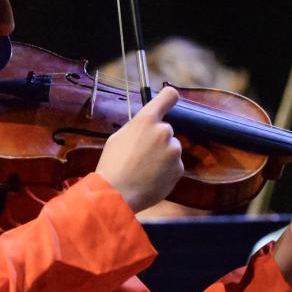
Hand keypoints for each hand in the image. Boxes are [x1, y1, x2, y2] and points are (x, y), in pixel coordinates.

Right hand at [95, 85, 184, 212]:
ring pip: (171, 148)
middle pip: (165, 130)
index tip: (171, 98)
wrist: (117, 194)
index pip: (168, 96)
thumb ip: (137, 127)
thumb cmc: (113, 165)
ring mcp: (173, 151)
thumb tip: (145, 126)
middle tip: (140, 154)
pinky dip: (166, 171)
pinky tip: (150, 178)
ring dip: (162, 156)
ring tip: (144, 169)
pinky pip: (174, 165)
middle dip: (157, 139)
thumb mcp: (118, 137)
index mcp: (147, 120)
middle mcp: (164, 132)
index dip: (169, 97)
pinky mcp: (179, 169)